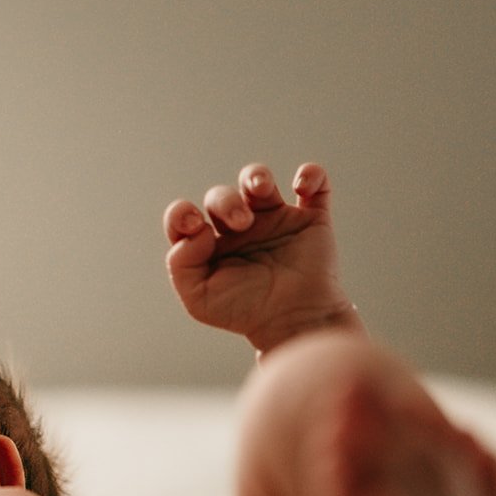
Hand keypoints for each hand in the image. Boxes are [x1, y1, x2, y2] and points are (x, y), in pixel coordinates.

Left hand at [164, 162, 359, 355]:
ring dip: (256, 176)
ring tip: (260, 189)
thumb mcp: (199, 298)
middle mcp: (238, 228)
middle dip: (225, 202)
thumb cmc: (245, 312)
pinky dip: (311, 175)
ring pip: (258, 181)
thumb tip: (195, 232)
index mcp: (209, 245)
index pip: (185, 217)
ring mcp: (274, 220)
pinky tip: (302, 184)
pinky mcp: (309, 219)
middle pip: (221, 196)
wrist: (294, 321)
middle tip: (242, 224)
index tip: (194, 225)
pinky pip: (314, 185)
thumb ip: (181, 265)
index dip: (181, 213)